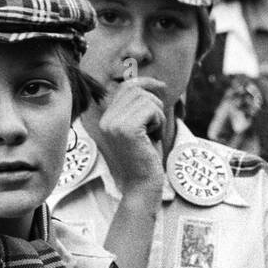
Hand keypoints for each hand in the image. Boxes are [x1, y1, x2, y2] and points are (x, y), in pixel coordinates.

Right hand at [97, 77, 166, 194]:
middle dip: (154, 104)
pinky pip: (151, 110)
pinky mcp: (128, 130)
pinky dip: (159, 121)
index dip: (145, 82)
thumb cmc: (145, 158)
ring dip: (158, 115)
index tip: (162, 86)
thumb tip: (151, 83)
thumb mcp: (140, 128)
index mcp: (106, 119)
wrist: (143, 185)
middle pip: (136, 90)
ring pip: (146, 99)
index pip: (125, 88)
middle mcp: (106, 120)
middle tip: (156, 126)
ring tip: (154, 133)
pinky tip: (155, 137)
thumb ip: (139, 107)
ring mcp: (114, 124)